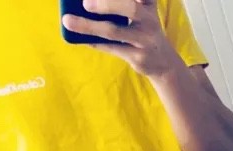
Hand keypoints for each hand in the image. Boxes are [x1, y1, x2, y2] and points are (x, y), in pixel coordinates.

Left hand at [62, 0, 181, 78]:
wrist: (164, 63)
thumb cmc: (144, 29)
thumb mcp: (142, 10)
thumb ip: (120, 4)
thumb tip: (83, 4)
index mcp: (147, 4)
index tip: (94, 0)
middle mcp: (149, 20)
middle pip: (130, 8)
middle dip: (107, 4)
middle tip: (85, 3)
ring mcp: (145, 41)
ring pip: (115, 32)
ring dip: (89, 26)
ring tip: (68, 21)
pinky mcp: (138, 58)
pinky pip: (111, 48)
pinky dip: (93, 42)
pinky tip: (79, 38)